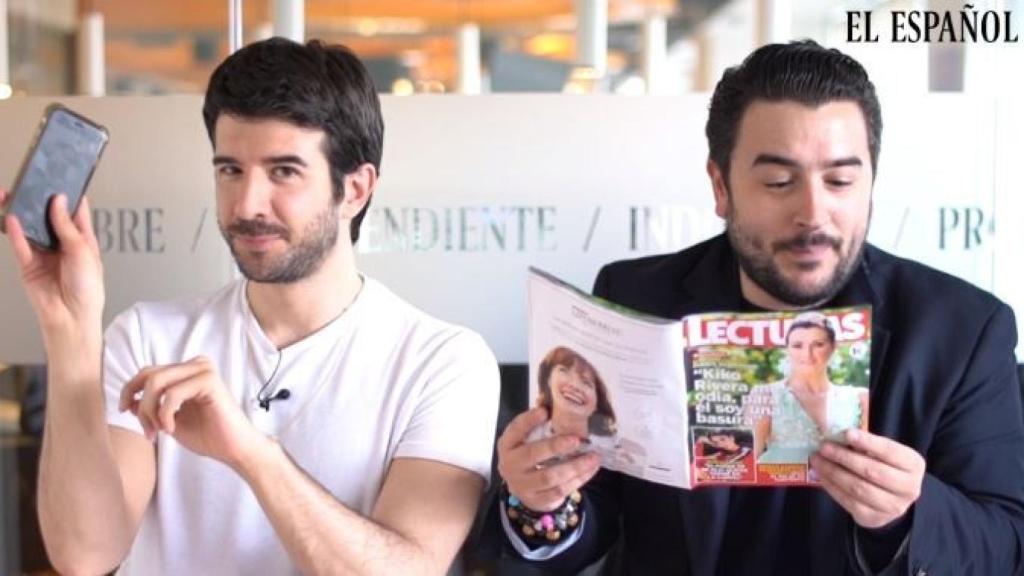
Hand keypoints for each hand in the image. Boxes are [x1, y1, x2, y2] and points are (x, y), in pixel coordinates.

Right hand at [2, 189, 103, 333]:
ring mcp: (44, 254)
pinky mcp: (29, 265)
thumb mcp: (82, 252)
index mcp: (81, 240)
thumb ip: (67, 226)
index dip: (68, 195)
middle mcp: (62, 244)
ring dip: (22, 213)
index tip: (61, 176)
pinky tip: (11, 218)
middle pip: (48, 217)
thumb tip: (58, 201)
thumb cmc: (87, 288)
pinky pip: (20, 245)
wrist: (72, 318)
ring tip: (14, 195)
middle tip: (31, 182)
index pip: (74, 212)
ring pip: (30, 229)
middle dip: (39, 201)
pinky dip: (15, 232)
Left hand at [119, 356, 263, 467]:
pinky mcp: (209, 381)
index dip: (130, 390)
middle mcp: (196, 365)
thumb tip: (130, 401)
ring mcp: (203, 370)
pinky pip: (172, 394)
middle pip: (149, 375)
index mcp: (187, 372)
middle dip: (141, 405)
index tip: (125, 411)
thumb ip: (151, 408)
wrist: (234, 449)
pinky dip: (165, 414)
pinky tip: (171, 429)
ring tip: (159, 432)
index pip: (148, 372)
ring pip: (156, 382)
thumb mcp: (169, 421)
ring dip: (150, 411)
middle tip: (148, 431)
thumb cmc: (207, 436)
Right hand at [496, 406, 601, 511]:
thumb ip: (537, 423)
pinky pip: (560, 491)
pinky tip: (590, 469)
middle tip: (576, 439)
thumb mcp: (526, 439)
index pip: (514, 430)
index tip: (544, 411)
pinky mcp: (537, 500)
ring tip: (593, 457)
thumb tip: (551, 400)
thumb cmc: (528, 456)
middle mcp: (510, 465)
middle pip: (531, 455)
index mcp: (507, 445)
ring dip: (574, 466)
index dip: (528, 421)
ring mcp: (523, 486)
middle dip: (555, 446)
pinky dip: (578, 480)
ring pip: (549, 477)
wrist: (522, 489)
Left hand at [810, 429, 925, 528]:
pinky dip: (832, 487)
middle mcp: (909, 488)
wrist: (892, 498)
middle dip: (844, 457)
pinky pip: (849, 502)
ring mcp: (893, 507)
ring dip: (833, 472)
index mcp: (913, 465)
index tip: (847, 433)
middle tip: (824, 447)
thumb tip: (839, 436)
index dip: (868, 442)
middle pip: (872, 471)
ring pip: (858, 488)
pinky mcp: (874, 518)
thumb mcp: (884, 453)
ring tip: (818, 460)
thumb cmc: (885, 466)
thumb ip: (867, 445)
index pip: (890, 452)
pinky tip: (821, 475)